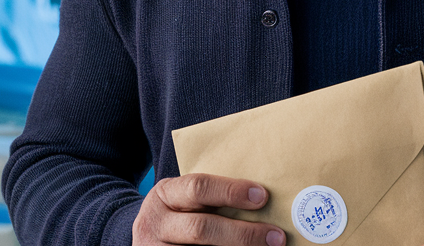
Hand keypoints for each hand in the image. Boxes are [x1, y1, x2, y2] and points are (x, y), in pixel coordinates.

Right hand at [133, 173, 285, 245]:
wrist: (147, 234)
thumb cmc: (178, 211)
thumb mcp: (184, 197)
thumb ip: (211, 196)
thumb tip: (261, 199)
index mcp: (165, 193)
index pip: (198, 188)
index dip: (231, 191)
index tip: (262, 196)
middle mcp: (155, 222)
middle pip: (202, 228)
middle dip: (243, 234)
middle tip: (275, 236)